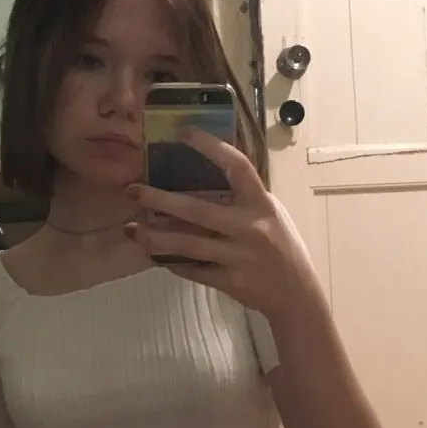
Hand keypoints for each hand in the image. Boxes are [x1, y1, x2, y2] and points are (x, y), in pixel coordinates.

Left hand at [124, 128, 321, 322]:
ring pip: (188, 245)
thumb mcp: (271, 214)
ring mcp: (239, 256)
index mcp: (262, 204)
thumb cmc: (282, 247)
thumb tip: (208, 173)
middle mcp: (250, 228)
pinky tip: (155, 254)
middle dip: (160, 200)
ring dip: (155, 237)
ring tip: (131, 229)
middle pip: (198, 210)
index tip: (182, 132)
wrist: (296, 294)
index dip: (210, 147)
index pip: (237, 167)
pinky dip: (172, 262)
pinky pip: (193, 270)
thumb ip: (244, 198)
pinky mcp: (230, 281)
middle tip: (133, 190)